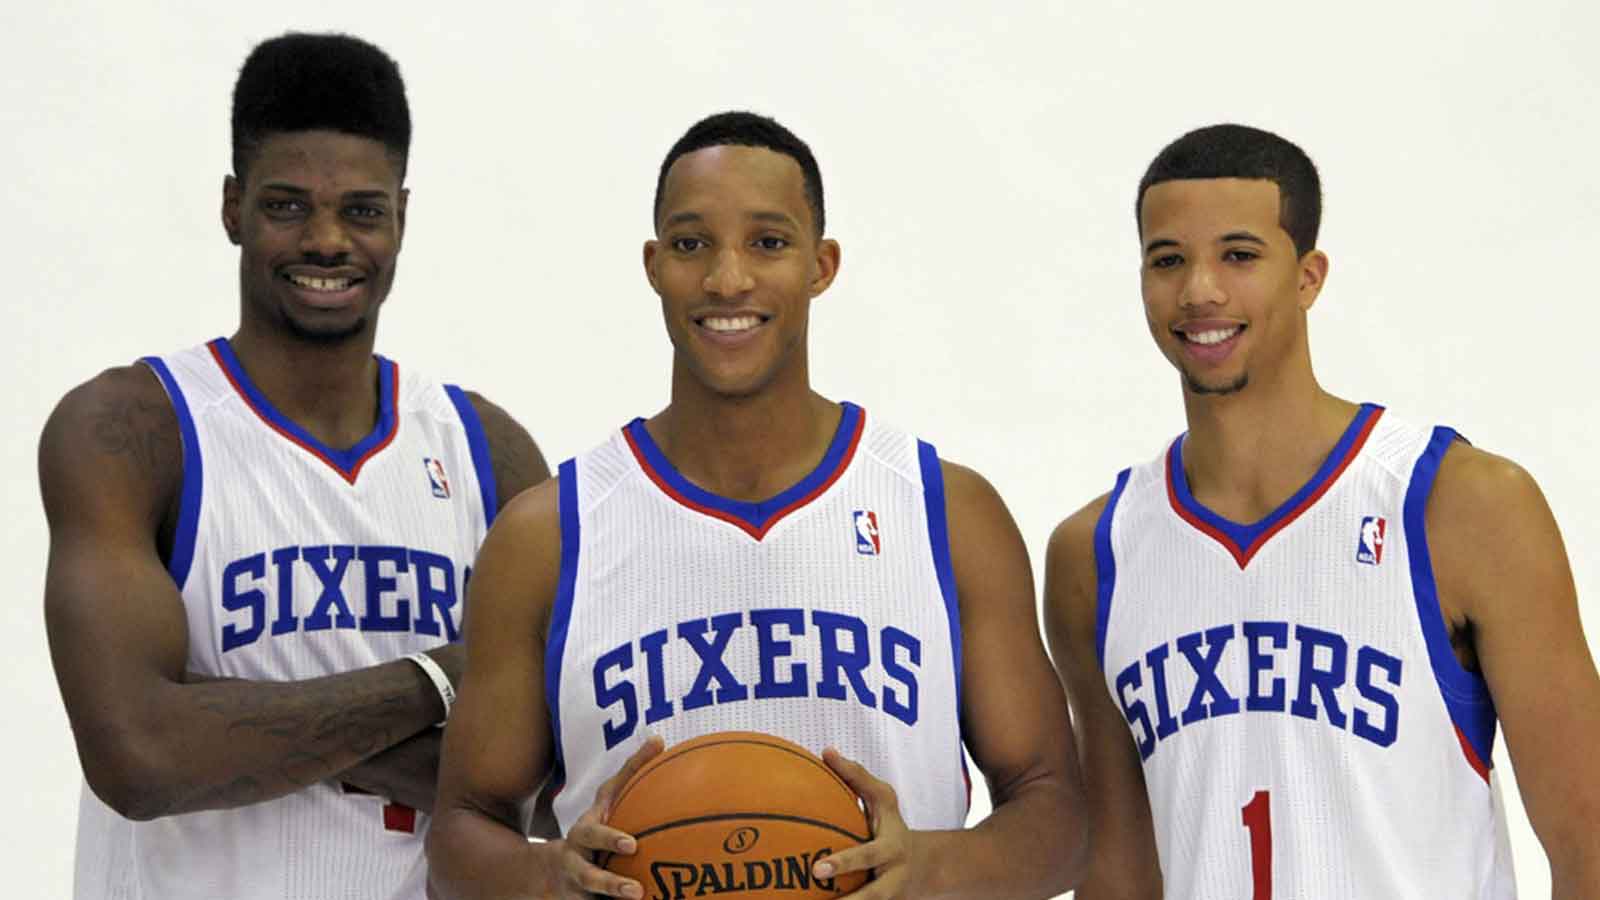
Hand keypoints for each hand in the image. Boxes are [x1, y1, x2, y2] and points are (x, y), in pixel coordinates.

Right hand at [532, 735, 662, 898]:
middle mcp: (575, 865)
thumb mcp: (605, 801)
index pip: (594, 834)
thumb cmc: (592, 828)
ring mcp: (575, 891)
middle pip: (587, 877)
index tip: (632, 845)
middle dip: (609, 884)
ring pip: (590, 899)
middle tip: (635, 891)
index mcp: (583, 836)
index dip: (610, 839)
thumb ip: (630, 772)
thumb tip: (659, 740)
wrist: (546, 872)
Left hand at [815, 748, 924, 899]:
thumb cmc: (891, 827)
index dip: (844, 863)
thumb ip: (856, 777)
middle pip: (873, 897)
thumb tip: (826, 752)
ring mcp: (888, 898)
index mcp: (892, 849)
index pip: (868, 856)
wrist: (924, 867)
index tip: (817, 869)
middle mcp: (893, 879)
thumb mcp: (882, 800)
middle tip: (816, 887)